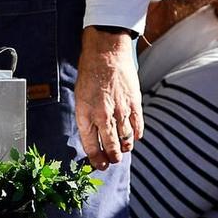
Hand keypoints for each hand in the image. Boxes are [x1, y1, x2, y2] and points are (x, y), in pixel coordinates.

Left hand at [74, 27, 142, 167]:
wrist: (106, 52)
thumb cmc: (90, 72)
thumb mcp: (80, 96)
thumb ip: (87, 117)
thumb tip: (94, 135)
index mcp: (86, 114)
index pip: (91, 146)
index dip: (96, 159)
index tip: (100, 165)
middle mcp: (102, 116)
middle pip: (111, 147)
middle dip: (112, 158)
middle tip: (113, 161)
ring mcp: (120, 111)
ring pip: (125, 140)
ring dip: (125, 148)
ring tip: (124, 149)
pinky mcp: (134, 103)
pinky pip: (137, 126)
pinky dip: (136, 135)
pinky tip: (134, 137)